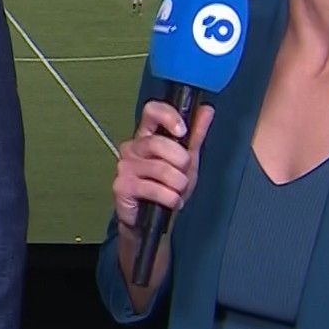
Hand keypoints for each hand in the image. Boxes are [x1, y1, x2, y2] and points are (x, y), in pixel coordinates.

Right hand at [112, 102, 215, 236]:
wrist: (150, 218)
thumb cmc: (166, 185)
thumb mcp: (187, 160)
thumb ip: (196, 135)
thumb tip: (207, 109)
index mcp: (147, 135)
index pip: (151, 111)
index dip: (168, 117)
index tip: (182, 131)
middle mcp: (132, 147)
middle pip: (158, 143)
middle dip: (180, 162)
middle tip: (183, 174)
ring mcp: (124, 166)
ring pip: (161, 169)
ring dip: (178, 184)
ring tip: (177, 191)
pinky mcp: (122, 186)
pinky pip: (154, 189)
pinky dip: (170, 198)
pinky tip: (171, 201)